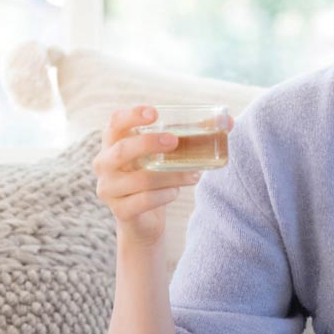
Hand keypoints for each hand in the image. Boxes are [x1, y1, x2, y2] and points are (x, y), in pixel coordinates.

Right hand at [92, 105, 234, 246]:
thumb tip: (229, 122)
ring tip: (194, 175)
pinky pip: (144, 201)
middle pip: (121, 150)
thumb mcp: (168, 154)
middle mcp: (104, 164)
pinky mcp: (120, 211)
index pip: (115, 122)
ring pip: (140, 179)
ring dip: (171, 175)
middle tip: (174, 141)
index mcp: (114, 142)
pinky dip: (164, 195)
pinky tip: (176, 192)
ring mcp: (108, 189)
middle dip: (148, 143)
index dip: (132, 115)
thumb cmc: (156, 175)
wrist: (144, 219)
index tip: (155, 113)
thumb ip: (193, 135)